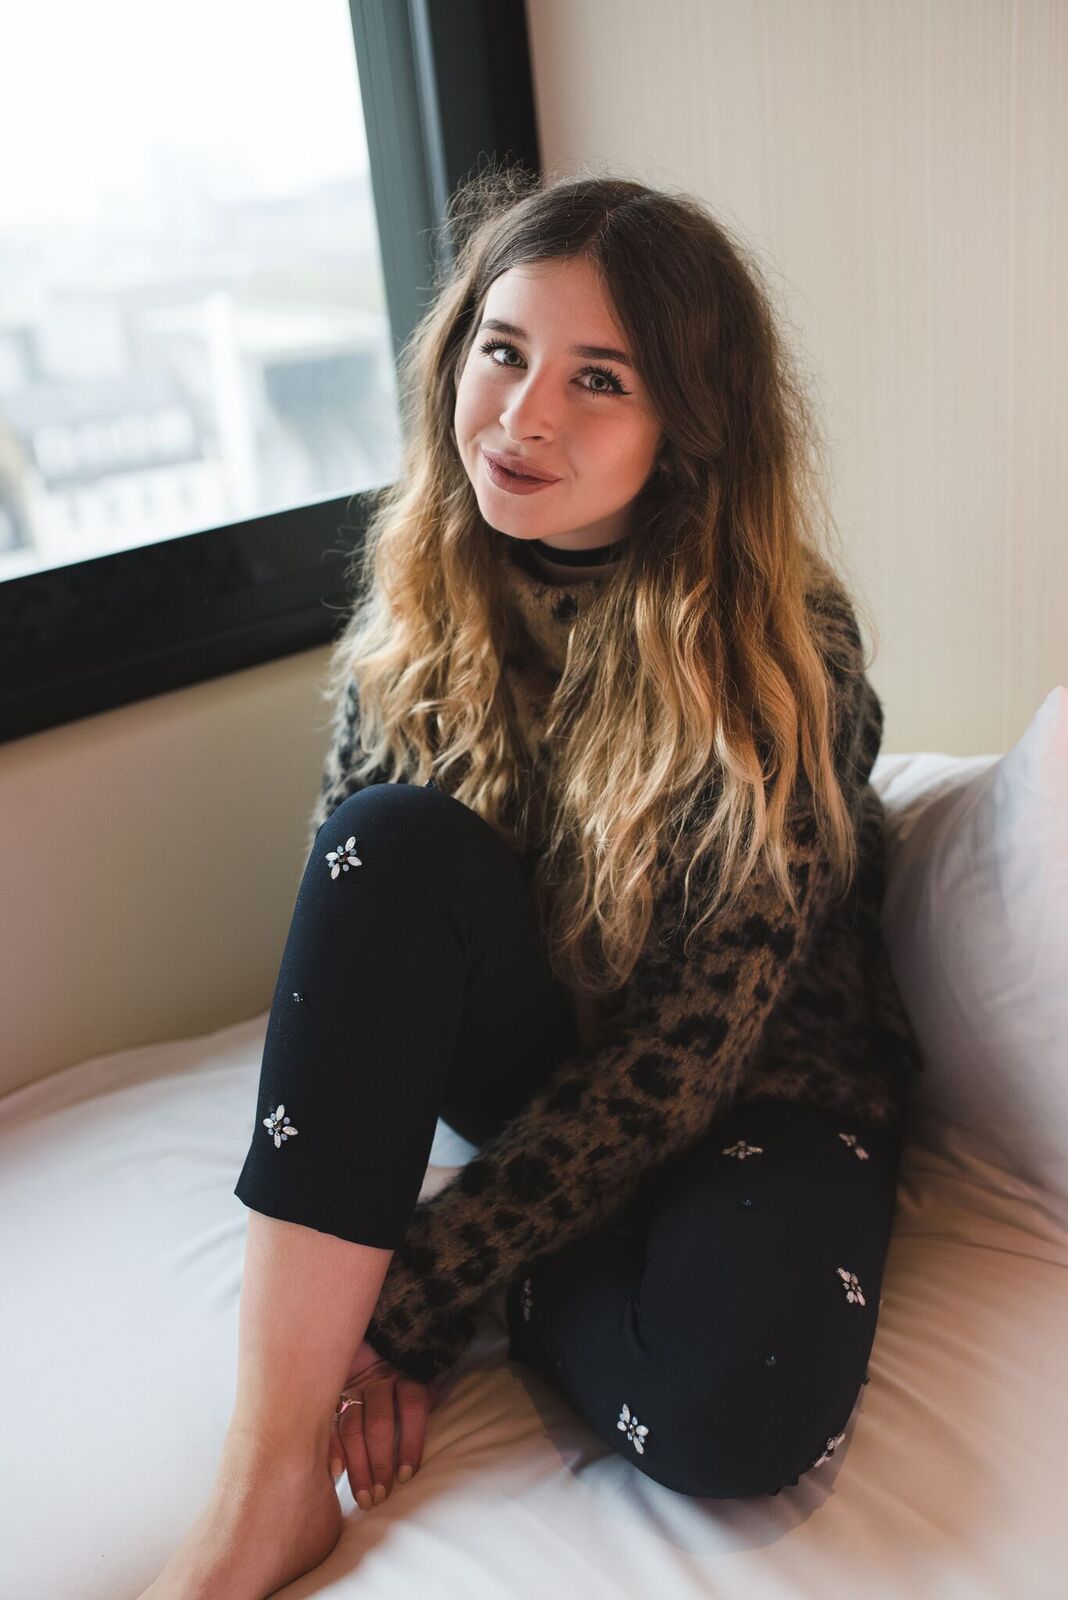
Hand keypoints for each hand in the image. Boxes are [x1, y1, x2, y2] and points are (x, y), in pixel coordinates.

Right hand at [329, 1336, 451, 1507]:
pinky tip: (336, 1473)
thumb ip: (434, 1395)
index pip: (412, 1408)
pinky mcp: (334, 1395)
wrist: (370, 1340)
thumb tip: (450, 1443)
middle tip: (380, 1497)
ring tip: (364, 1497)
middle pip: (380, 1423)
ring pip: (354, 1428)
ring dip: (358, 1466)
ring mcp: (354, 1388)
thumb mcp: (424, 1378)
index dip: (410, 1443)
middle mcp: (380, 1382)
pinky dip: (332, 1449)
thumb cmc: (407, 1371)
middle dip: (380, 1463)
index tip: (406, 1477)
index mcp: (408, 1376)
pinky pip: (331, 1424)